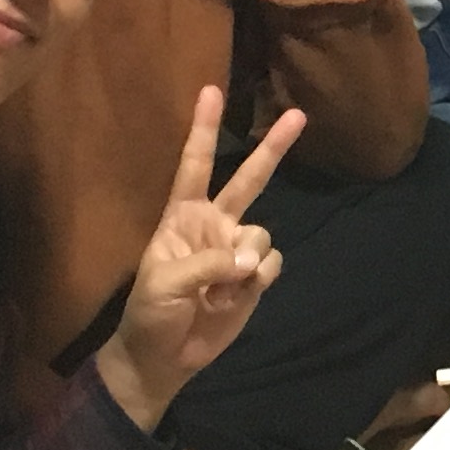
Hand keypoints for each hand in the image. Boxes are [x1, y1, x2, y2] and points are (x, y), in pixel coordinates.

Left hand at [105, 89, 304, 427]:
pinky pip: (272, 263)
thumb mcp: (165, 282)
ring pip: (263, 232)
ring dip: (249, 257)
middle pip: (249, 179)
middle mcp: (214, 224)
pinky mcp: (255, 278)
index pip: (195, 164)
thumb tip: (252, 260)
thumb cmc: (150, 313)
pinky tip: (238, 295)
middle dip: (273, 148)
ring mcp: (237, 250)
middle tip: (299, 115)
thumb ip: (208, 263)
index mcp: (182, 216)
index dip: (203, 129)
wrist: (164, 358)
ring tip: (223, 286)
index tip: (210, 90)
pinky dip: (259, 278)